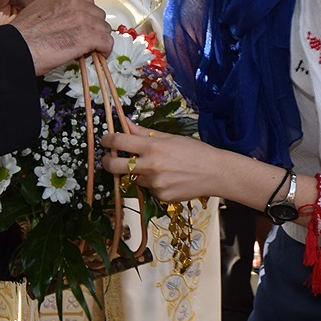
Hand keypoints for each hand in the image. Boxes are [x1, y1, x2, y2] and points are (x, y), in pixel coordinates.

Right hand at [8, 0, 111, 73]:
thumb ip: (57, 10)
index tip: (83, 25)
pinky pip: (107, 42)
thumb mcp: (39, 10)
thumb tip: (66, 21)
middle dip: (94, 27)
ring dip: (99, 39)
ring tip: (89, 50)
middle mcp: (75, 3)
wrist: (16, 48)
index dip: (88, 14)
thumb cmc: (22, 35)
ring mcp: (83, 18)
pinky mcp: (88, 36)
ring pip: (104, 28)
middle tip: (85, 40)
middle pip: (98, 14)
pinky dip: (105, 50)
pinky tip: (98, 55)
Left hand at [99, 124, 294, 209]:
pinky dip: (152, 184)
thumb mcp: (170, 137)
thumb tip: (125, 123)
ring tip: (156, 168)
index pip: (119, 142)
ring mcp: (155, 184)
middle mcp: (150, 166)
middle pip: (115, 166)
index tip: (105, 140)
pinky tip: (167, 178)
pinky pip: (147, 189)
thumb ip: (144, 133)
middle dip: (108, 162)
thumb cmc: (194, 151)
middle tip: (110, 159)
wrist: (215, 173)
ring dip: (136, 173)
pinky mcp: (160, 197)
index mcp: (153, 147)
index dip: (107, 140)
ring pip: (134, 178)